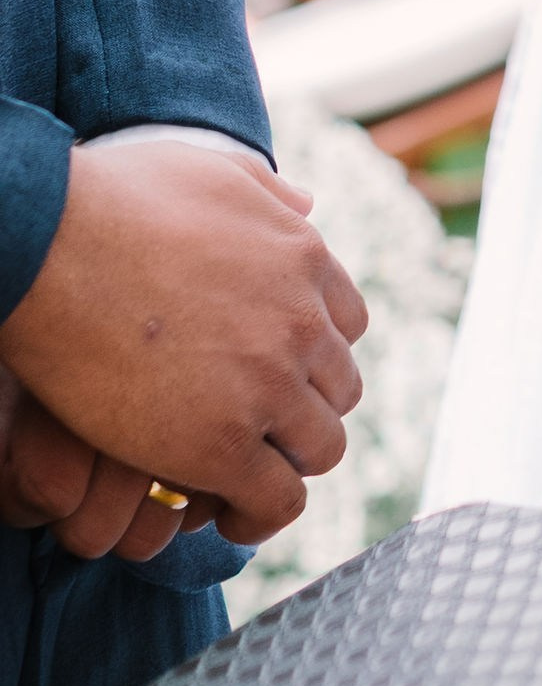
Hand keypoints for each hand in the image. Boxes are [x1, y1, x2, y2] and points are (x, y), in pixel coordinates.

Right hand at [0, 138, 366, 547]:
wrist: (50, 244)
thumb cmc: (112, 199)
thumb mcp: (210, 171)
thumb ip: (267, 192)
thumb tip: (306, 205)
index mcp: (305, 260)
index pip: (347, 327)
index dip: (310, 355)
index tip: (274, 372)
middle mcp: (303, 323)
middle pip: (338, 391)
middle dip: (301, 409)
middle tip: (253, 429)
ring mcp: (267, 386)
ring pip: (319, 450)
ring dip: (287, 464)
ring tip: (242, 478)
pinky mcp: (221, 445)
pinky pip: (276, 501)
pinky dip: (259, 514)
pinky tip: (224, 512)